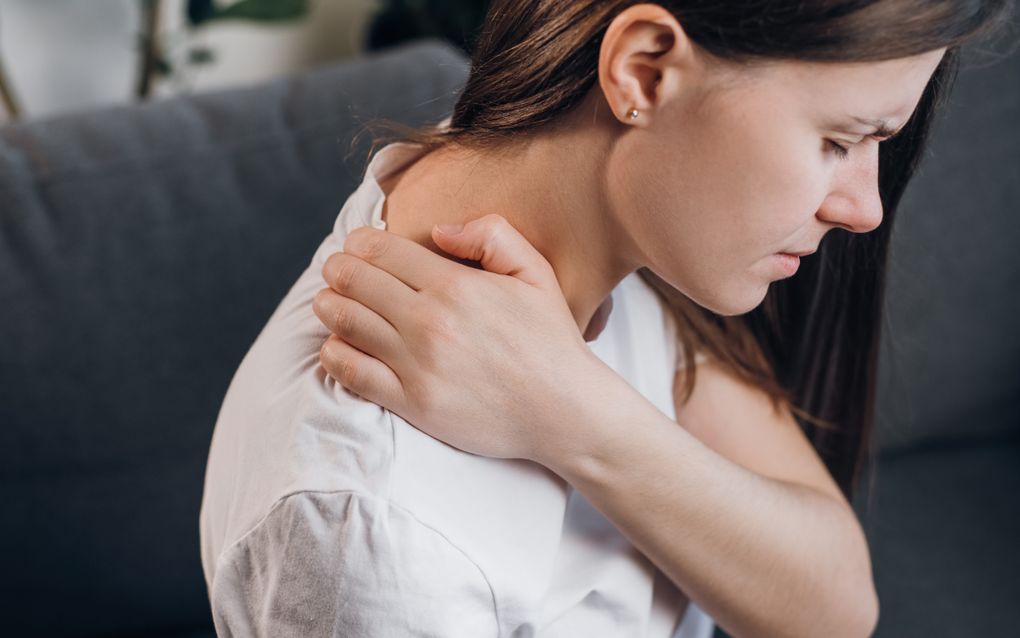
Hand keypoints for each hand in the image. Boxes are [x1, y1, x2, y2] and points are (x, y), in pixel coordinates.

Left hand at [313, 214, 616, 463]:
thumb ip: (491, 234)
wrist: (564, 411)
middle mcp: (430, 321)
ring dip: (329, 306)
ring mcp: (417, 364)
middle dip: (338, 269)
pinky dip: (334, 353)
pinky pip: (351, 371)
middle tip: (336, 271)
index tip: (357, 246)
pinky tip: (337, 346)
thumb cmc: (550, 340)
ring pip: (345, 322)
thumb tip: (438, 230)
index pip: (380, 250)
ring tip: (329, 302)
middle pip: (354, 281)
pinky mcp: (412, 403)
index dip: (359, 243)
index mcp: (455, 285)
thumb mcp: (535, 272)